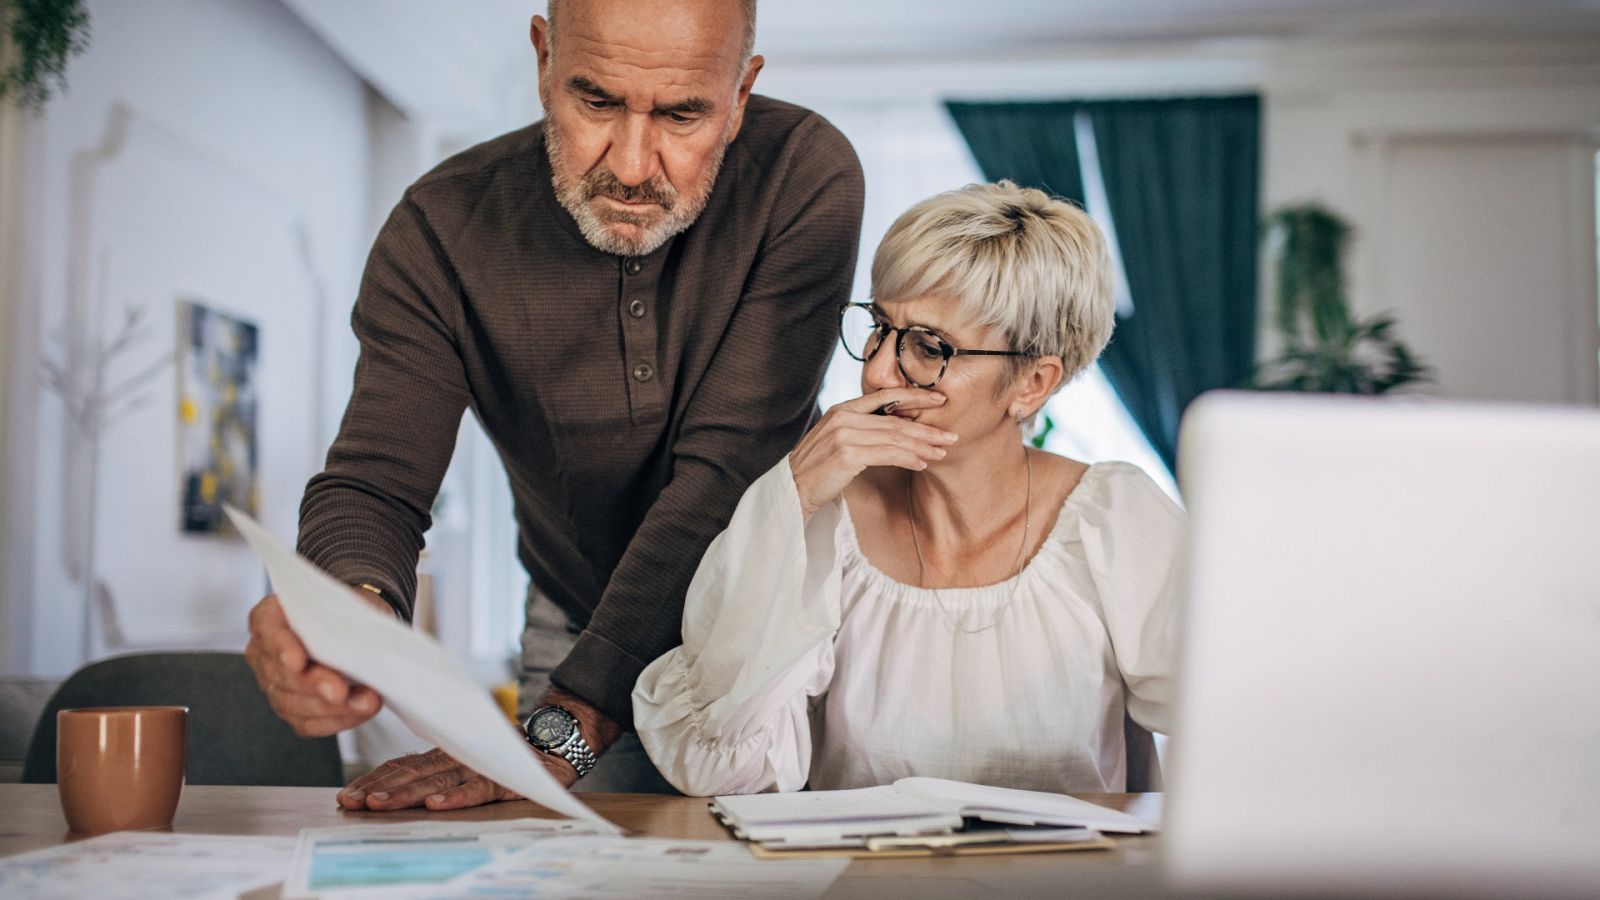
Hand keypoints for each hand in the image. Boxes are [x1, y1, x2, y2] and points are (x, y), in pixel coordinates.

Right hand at [244, 593, 384, 736]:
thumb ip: (347, 616)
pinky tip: (359, 712)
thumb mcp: (351, 601)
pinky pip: (307, 722)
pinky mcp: (291, 709)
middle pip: (281, 674)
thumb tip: (361, 639)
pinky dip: (336, 720)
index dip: (282, 647)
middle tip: (340, 691)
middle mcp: (265, 652)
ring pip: (293, 704)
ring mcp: (274, 683)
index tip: (298, 661)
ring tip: (365, 702)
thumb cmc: (349, 612)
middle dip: (314, 685)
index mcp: (271, 615)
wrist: (358, 629)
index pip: (268, 629)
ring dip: (332, 708)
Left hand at [336, 746, 568, 810]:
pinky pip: (476, 789)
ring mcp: (478, 766)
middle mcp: (454, 758)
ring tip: (381, 804)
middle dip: (379, 788)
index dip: (373, 780)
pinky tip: (436, 805)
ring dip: (407, 793)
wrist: (553, 744)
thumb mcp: (464, 764)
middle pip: (411, 773)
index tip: (346, 796)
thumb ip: (434, 773)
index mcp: (442, 755)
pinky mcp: (502, 778)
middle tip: (352, 802)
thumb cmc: (504, 758)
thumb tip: (389, 789)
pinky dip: (456, 797)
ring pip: (436, 781)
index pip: (401, 766)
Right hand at [788, 387, 957, 517]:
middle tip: (951, 436)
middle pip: (895, 420)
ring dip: (922, 446)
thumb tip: (898, 431)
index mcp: (843, 409)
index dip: (915, 397)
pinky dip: (907, 458)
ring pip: (895, 437)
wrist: (793, 488)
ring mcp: (844, 434)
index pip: (886, 396)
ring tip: (942, 453)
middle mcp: (844, 417)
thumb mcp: (838, 440)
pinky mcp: (847, 454)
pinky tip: (921, 464)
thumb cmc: (819, 468)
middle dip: (927, 429)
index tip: (940, 401)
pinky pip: (886, 454)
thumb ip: (862, 430)